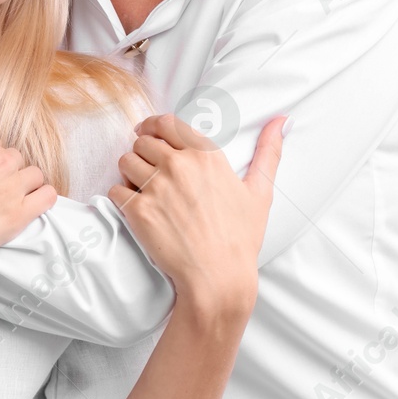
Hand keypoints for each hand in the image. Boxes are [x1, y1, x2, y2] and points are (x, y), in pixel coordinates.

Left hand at [106, 114, 285, 318]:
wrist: (218, 278)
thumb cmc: (240, 238)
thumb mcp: (260, 192)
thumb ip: (268, 152)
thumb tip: (282, 120)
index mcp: (206, 155)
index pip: (166, 122)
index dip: (152, 126)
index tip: (146, 132)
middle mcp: (178, 164)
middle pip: (142, 141)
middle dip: (142, 152)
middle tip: (147, 169)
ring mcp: (156, 186)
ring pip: (125, 161)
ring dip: (129, 172)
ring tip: (140, 188)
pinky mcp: (138, 210)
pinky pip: (116, 190)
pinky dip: (121, 197)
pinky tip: (135, 209)